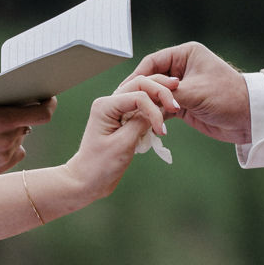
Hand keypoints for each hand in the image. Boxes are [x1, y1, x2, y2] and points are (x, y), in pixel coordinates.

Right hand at [0, 98, 54, 179]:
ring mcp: (3, 156)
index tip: (48, 99)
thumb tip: (17, 97)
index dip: (49, 105)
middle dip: (23, 117)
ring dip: (13, 133)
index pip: (43, 114)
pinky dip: (9, 148)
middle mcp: (7, 139)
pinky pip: (14, 155)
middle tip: (14, 110)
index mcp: (3, 119)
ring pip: (19, 140)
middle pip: (28, 125)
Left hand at [63, 75, 177, 201]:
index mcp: (105, 106)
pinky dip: (154, 106)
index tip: (161, 131)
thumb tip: (157, 109)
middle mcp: (109, 102)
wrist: (87, 180)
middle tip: (176, 105)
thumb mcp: (123, 144)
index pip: (138, 96)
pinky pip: (141, 105)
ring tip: (174, 103)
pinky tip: (165, 110)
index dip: (154, 110)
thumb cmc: (101, 165)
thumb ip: (140, 123)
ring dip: (159, 95)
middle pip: (140, 84)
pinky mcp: (122, 118)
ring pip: (142, 90)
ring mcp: (115, 109)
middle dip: (160, 92)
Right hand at [134, 42, 250, 143]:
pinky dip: (155, 115)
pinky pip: (163, 108)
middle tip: (122, 104)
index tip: (123, 89)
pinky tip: (143, 122)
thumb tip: (144, 101)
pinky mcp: (185, 105)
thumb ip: (167, 95)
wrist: (250, 118)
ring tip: (128, 115)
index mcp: (185, 55)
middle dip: (138, 92)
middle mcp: (182, 69)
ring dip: (146, 105)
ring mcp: (183, 87)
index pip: (153, 62)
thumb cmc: (227, 97)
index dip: (136, 76)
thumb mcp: (194, 92)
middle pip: (152, 79)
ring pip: (156, 95)